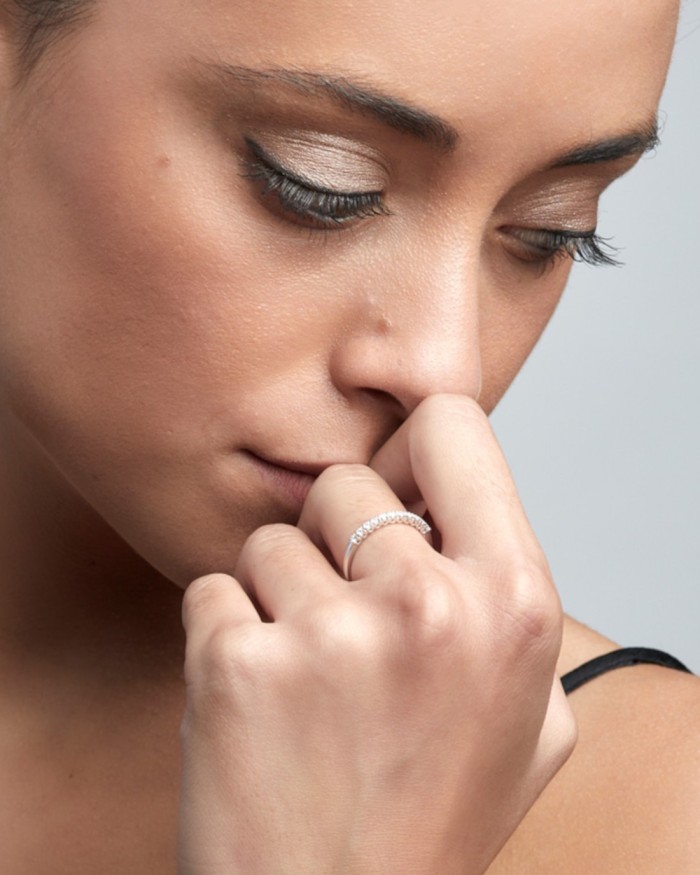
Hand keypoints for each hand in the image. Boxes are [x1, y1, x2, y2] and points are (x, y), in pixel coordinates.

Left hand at [178, 395, 575, 874]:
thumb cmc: (432, 815)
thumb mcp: (532, 717)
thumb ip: (515, 605)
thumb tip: (463, 511)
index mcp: (514, 605)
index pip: (453, 426)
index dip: (417, 444)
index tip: (396, 477)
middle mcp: (429, 607)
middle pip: (345, 481)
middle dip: (336, 536)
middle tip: (349, 620)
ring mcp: (330, 635)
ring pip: (271, 539)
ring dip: (280, 596)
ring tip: (309, 681)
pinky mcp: (237, 665)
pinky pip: (213, 590)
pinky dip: (226, 634)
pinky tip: (260, 702)